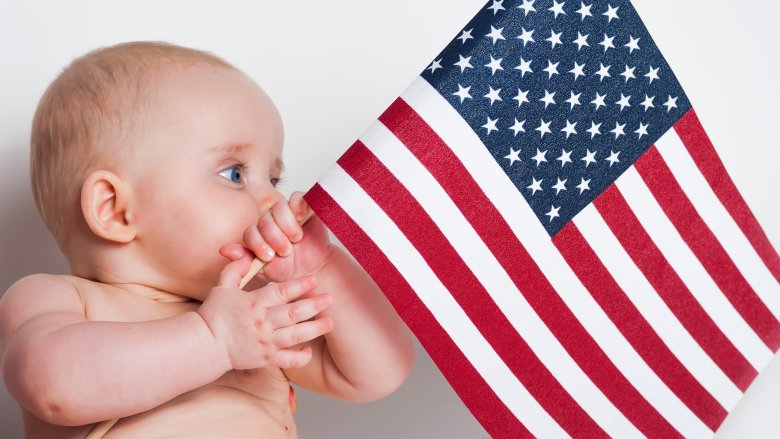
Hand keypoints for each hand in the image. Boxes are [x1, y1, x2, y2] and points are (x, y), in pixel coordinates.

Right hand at [197, 253, 333, 369]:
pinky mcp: (265, 359)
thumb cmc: (214, 314)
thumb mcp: (222, 286)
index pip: (282, 291)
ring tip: (330, 322)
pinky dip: (300, 357)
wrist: (204, 344)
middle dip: (315, 305)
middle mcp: (263, 322)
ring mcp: (266, 342)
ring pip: (296, 335)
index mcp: (254, 303)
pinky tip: (309, 350)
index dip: (300, 285)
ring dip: (315, 328)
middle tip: (330, 298)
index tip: (315, 279)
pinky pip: (288, 360)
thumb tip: (245, 254)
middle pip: (294, 313)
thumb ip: (235, 268)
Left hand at [242, 191, 330, 281]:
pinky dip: (299, 206)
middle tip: (285, 251)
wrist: (315, 270)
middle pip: (264, 219)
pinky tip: (301, 220)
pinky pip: (298, 197)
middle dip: (274, 237)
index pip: (251, 232)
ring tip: (296, 239)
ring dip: (286, 225)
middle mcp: (271, 221)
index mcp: (259, 235)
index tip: (269, 256)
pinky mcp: (305, 207)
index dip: (258, 243)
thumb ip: (246, 258)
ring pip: (279, 208)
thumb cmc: (290, 269)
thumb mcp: (266, 269)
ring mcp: (288, 212)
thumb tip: (224, 250)